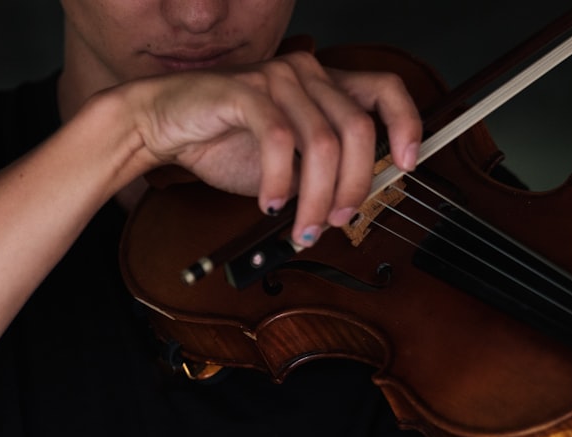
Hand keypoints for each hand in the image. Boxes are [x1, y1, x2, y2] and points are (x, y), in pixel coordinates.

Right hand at [119, 51, 421, 245]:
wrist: (164, 125)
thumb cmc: (224, 142)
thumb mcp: (287, 165)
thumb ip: (321, 175)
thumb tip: (350, 207)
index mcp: (324, 86)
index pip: (385, 90)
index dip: (406, 124)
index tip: (408, 164)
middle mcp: (306, 75)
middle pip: (356, 130)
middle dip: (353, 186)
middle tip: (337, 221)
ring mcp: (277, 80)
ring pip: (321, 143)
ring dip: (316, 197)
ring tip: (301, 227)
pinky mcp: (245, 92)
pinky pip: (279, 141)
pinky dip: (280, 182)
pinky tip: (271, 204)